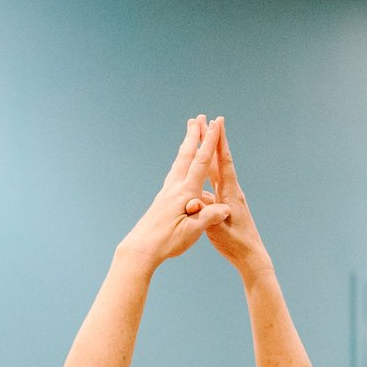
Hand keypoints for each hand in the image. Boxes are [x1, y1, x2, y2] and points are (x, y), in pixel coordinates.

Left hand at [119, 117, 234, 270]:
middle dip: (194, 136)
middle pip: (186, 156)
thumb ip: (208, 217)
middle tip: (198, 118)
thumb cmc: (167, 242)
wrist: (141, 249)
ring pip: (178, 163)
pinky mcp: (162, 200)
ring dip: (185, 147)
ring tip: (188, 135)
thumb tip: (225, 208)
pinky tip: (179, 167)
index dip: (209, 142)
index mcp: (185, 193)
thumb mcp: (192, 232)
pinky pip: (173, 175)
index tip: (215, 124)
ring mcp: (166, 193)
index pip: (200, 163)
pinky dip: (180, 163)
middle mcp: (174, 188)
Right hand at [200, 124, 270, 276]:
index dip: (221, 142)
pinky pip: (212, 185)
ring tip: (199, 138)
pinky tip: (197, 172)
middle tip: (205, 119)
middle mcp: (231, 191)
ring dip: (208, 154)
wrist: (250, 257)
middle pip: (219, 160)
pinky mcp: (225, 205)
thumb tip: (196, 202)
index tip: (218, 122)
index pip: (224, 162)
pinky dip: (205, 174)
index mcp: (230, 194)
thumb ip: (208, 214)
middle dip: (212, 139)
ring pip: (215, 171)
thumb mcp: (219, 230)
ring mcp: (228, 198)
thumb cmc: (236, 244)